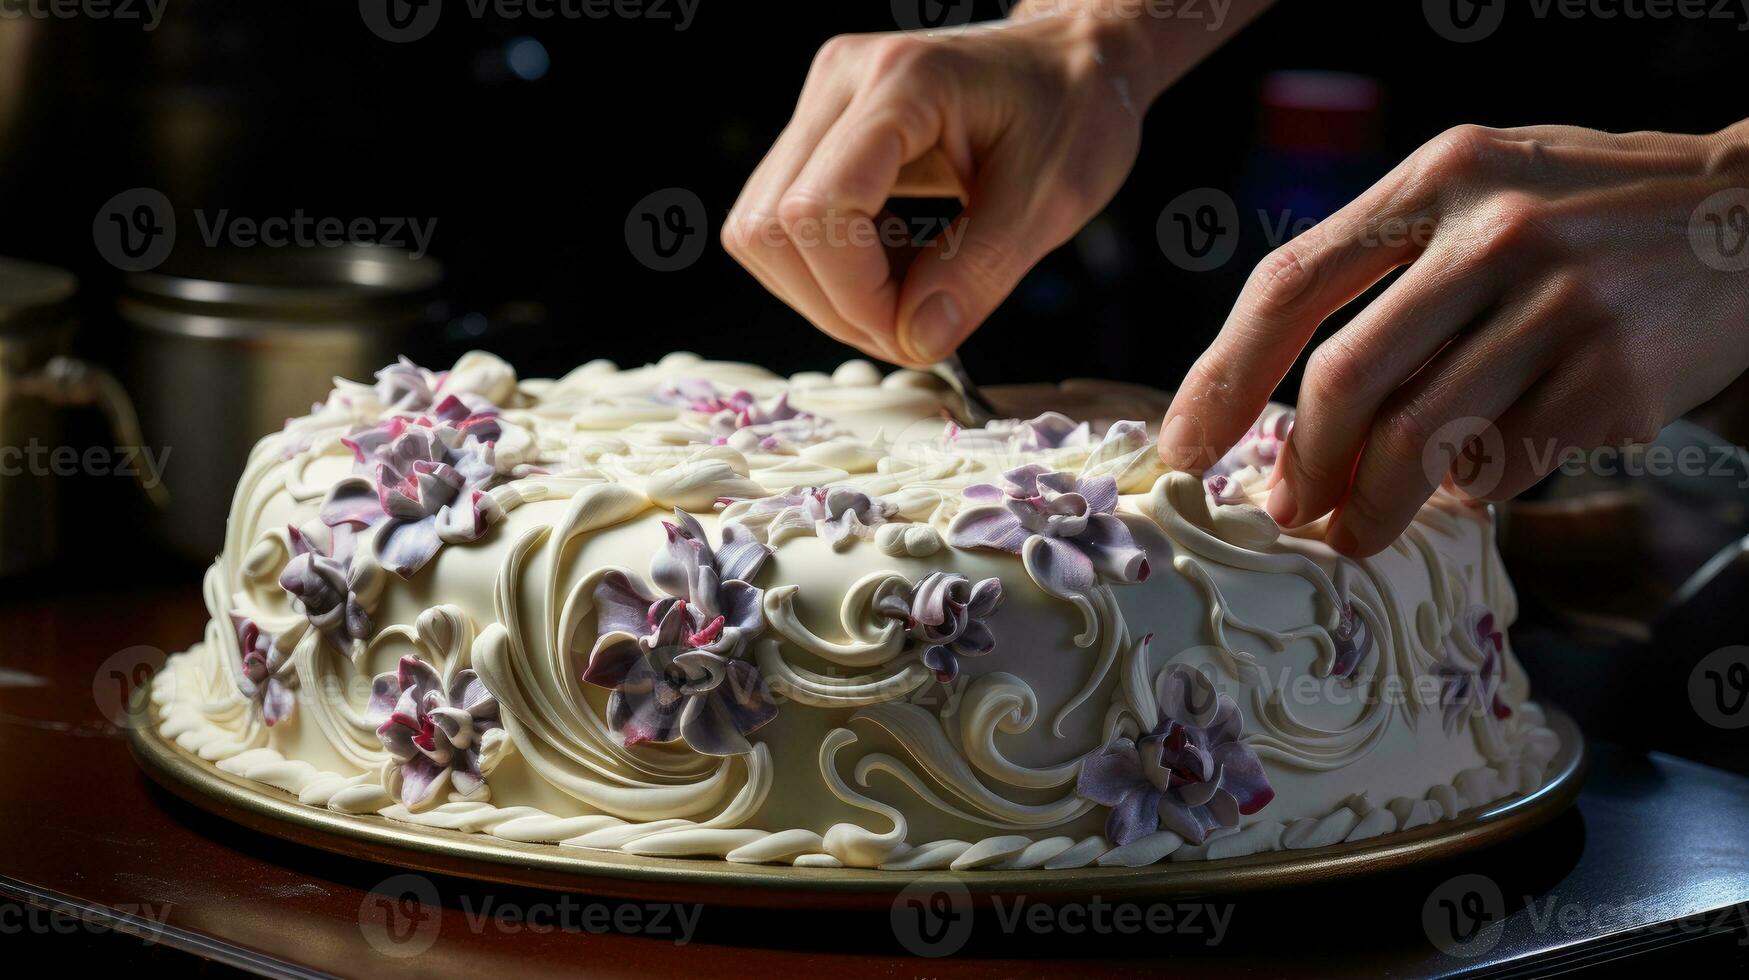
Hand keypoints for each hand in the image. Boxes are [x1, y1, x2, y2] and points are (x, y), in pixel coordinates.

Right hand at [723, 8, 1157, 368]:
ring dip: (827, 291)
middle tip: (914, 331)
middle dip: (834, 304)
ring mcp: (822, 102)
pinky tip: (899, 267)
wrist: (1077, 59)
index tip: (916, 334)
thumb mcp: (1053, 200)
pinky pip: (787, 222)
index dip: (853, 293)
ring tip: (911, 295)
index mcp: (902, 83)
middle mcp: (841, 82)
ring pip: (763, 232)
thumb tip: (916, 341)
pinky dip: (835, 268)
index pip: (818, 208)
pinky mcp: (820, 130)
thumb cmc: (1077, 110)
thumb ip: (980, 271)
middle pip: (770, 227)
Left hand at [1160, 121, 1748, 555]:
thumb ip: (1390, 266)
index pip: (1290, 283)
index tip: (1186, 447)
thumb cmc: (1587, 210)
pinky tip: (1463, 490)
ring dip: (1366, 510)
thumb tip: (1290, 403)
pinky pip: (1500, 468)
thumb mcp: (1482, 187)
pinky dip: (1465, 496)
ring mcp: (1558, 310)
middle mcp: (1492, 236)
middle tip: (1283, 509)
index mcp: (1438, 178)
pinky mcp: (1612, 383)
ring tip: (1349, 533)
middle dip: (1298, 466)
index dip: (1221, 378)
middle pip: (1343, 381)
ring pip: (1418, 444)